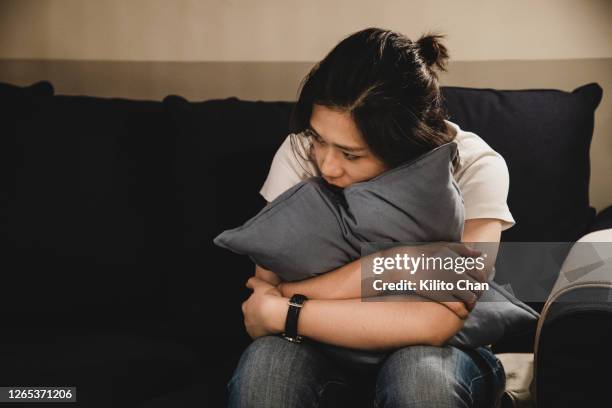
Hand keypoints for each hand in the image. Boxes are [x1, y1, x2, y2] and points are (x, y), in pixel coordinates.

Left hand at [242, 277, 285, 338]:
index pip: (247, 304)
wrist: (278, 316)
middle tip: (269, 310)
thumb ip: (253, 282)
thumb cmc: (270, 300)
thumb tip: (248, 283)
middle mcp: (246, 319)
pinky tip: (273, 327)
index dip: (256, 302)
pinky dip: (266, 331)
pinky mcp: (259, 337)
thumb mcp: (261, 284)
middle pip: (251, 316)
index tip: (264, 301)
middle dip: (258, 314)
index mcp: (246, 306)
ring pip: (256, 325)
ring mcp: (252, 329)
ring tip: (272, 319)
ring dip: (262, 323)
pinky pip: (262, 334)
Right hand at [363, 242, 489, 317]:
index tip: (477, 282)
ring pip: (472, 297)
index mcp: (460, 262)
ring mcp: (451, 286)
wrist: (407, 265)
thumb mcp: (444, 246)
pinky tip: (460, 307)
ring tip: (468, 300)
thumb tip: (479, 253)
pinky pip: (460, 305)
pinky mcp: (443, 296)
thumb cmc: (424, 254)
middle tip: (474, 292)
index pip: (479, 273)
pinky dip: (463, 307)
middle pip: (478, 286)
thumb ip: (463, 249)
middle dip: (479, 290)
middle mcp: (458, 274)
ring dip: (472, 299)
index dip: (481, 279)